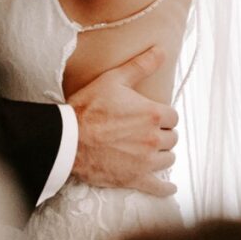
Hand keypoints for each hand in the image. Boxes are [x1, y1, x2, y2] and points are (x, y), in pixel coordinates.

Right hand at [70, 45, 178, 197]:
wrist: (67, 139)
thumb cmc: (88, 107)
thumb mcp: (114, 80)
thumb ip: (141, 65)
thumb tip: (162, 50)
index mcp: (152, 114)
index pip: (172, 116)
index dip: (162, 116)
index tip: (151, 116)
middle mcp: (153, 138)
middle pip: (172, 138)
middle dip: (162, 134)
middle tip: (146, 132)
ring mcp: (146, 161)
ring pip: (168, 159)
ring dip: (162, 155)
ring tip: (150, 151)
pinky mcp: (135, 179)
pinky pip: (159, 187)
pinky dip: (165, 188)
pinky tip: (169, 188)